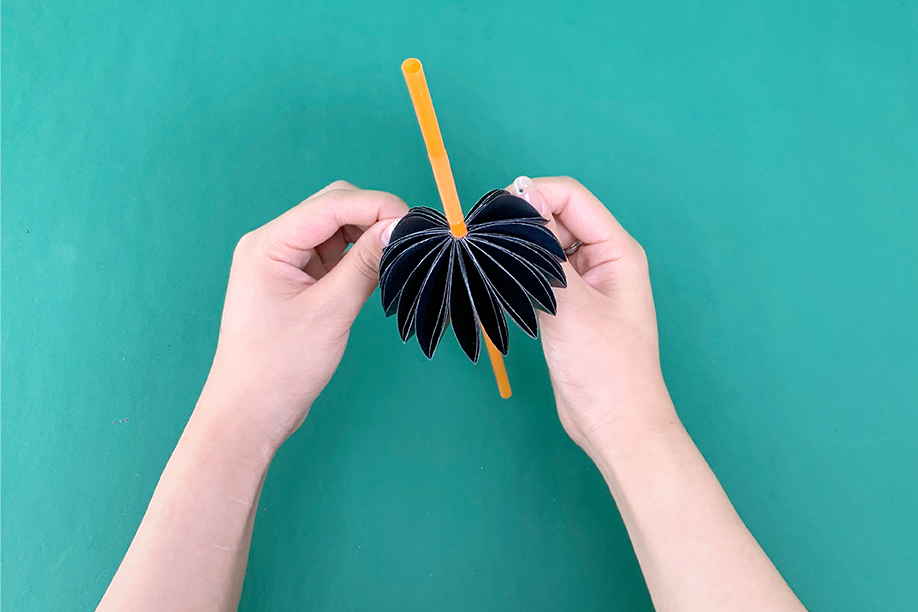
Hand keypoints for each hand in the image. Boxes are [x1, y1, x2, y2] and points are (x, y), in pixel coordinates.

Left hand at [198, 181, 406, 450]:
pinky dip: (359, 258)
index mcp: (268, 244)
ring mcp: (284, 262)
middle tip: (412, 241)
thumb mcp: (330, 312)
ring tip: (400, 258)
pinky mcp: (296, 281)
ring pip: (337, 229)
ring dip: (369, 237)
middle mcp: (273, 244)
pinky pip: (334, 255)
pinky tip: (381, 272)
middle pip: (334, 208)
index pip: (332, 204)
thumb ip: (365, 264)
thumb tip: (400, 227)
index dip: (378, 206)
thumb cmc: (280, 367)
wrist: (251, 413)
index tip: (416, 224)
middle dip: (375, 217)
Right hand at [509, 176, 674, 456]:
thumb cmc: (605, 368)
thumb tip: (520, 197)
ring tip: (490, 266)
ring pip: (543, 246)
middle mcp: (602, 260)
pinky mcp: (567, 306)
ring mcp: (584, 284)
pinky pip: (539, 274)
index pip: (570, 197)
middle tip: (484, 243)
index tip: (493, 214)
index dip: (531, 195)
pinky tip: (501, 286)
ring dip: (517, 250)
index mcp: (616, 250)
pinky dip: (519, 274)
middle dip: (520, 223)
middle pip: (554, 217)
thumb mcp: (571, 304)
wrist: (613, 424)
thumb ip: (544, 251)